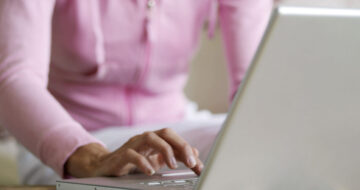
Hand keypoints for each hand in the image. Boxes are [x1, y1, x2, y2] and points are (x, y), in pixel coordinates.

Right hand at [65, 128, 202, 177]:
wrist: (104, 165)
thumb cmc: (132, 160)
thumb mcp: (156, 159)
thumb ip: (173, 155)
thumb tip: (194, 153)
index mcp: (155, 139)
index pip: (174, 138)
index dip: (188, 149)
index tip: (198, 165)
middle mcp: (145, 138)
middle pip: (165, 133)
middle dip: (180, 146)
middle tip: (191, 163)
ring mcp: (132, 145)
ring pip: (150, 138)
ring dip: (165, 150)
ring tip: (173, 165)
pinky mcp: (121, 154)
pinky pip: (131, 154)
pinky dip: (142, 161)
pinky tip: (150, 171)